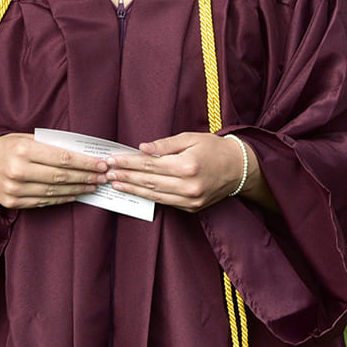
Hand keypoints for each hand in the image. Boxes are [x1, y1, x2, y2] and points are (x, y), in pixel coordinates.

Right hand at [0, 133, 107, 208]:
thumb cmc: (5, 146)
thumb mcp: (24, 137)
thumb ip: (49, 145)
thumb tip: (81, 153)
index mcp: (22, 150)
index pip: (62, 158)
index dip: (85, 163)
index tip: (101, 164)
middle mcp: (18, 171)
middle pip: (61, 177)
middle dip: (86, 177)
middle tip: (103, 177)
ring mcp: (14, 189)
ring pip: (54, 192)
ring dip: (77, 189)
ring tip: (92, 186)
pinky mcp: (12, 202)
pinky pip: (43, 201)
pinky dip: (61, 198)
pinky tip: (74, 194)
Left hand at [104, 132, 250, 213]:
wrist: (238, 168)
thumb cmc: (214, 149)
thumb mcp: (190, 138)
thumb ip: (165, 144)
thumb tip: (142, 148)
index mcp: (187, 165)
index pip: (149, 165)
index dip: (128, 163)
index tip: (112, 160)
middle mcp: (188, 185)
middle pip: (148, 181)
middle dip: (125, 177)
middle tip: (107, 173)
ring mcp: (190, 200)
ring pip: (154, 195)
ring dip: (132, 190)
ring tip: (116, 184)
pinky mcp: (192, 208)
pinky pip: (165, 202)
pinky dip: (148, 197)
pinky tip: (135, 192)